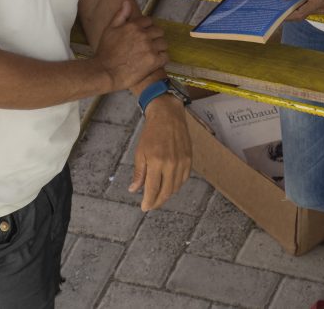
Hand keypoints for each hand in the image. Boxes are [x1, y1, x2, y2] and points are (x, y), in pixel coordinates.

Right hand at [95, 1, 168, 91]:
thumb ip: (120, 15)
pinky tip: (154, 62)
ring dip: (159, 48)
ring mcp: (149, 48)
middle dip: (154, 37)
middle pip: (159, 31)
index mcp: (133, 26)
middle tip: (148, 46)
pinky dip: (161, 59)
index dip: (147, 28)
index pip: (149, 21)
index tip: (143, 36)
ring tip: (151, 55)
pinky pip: (165, 56)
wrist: (105, 72)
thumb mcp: (109, 30)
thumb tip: (127, 2)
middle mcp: (143, 35)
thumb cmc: (105, 53)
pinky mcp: (154, 61)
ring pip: (163, 44)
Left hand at [130, 93, 191, 210]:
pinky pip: (183, 179)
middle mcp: (171, 164)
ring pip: (175, 187)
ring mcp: (182, 162)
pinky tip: (169, 186)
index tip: (144, 208)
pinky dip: (176, 186)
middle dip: (157, 202)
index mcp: (156, 162)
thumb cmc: (151, 133)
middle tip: (151, 205)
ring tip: (158, 196)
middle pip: (166, 192)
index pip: (153, 190)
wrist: (168, 116)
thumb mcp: (140, 153)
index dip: (148, 201)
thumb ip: (139, 173)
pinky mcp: (189, 160)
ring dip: (167, 195)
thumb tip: (134, 190)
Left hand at [281, 0, 323, 19]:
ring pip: (308, 12)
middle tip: (277, 4)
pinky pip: (314, 9)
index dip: (287, 16)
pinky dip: (306, 5)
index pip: (299, 14)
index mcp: (319, 2)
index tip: (276, 14)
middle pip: (303, 14)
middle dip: (290, 10)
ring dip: (298, 7)